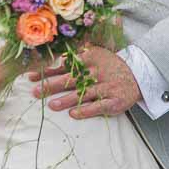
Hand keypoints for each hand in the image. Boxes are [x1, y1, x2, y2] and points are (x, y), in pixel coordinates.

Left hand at [27, 45, 142, 118]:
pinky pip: (98, 106)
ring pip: (84, 94)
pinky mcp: (113, 101)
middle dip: (52, 85)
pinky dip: (86, 110)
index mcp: (91, 58)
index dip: (48, 71)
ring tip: (51, 106)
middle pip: (72, 80)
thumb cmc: (109, 65)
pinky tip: (73, 114)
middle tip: (35, 92)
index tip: (31, 76)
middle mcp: (98, 72)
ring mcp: (106, 87)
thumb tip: (52, 53)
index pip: (66, 65)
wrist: (137, 76)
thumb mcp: (95, 54)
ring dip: (66, 100)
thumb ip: (75, 54)